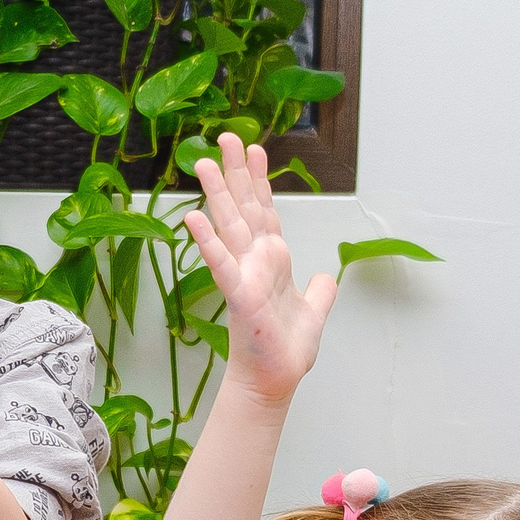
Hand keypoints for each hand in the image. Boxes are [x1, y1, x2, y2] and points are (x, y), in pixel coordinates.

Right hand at [183, 133, 335, 405]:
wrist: (275, 382)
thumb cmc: (286, 351)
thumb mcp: (313, 312)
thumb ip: (319, 292)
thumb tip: (326, 276)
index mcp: (272, 260)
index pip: (265, 211)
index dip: (260, 180)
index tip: (255, 149)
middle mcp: (255, 261)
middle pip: (244, 207)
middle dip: (235, 172)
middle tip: (225, 137)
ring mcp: (243, 276)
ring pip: (229, 226)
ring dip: (216, 194)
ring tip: (201, 162)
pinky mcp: (238, 296)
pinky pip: (221, 264)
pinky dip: (208, 242)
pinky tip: (193, 218)